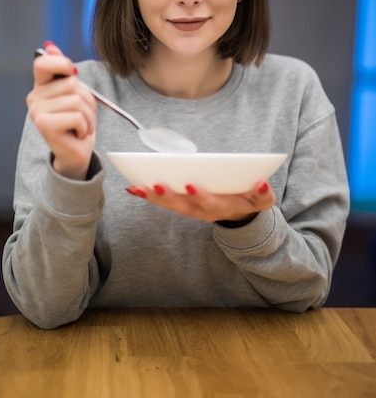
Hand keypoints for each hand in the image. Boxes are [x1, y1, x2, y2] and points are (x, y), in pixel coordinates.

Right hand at [26, 41, 96, 179]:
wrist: (75, 152)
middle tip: (81, 116)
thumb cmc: (76, 121)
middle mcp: (34, 98)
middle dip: (87, 100)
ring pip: (77, 101)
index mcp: (41, 86)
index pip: (44, 62)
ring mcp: (37, 112)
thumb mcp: (73, 93)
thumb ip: (62, 70)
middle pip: (72, 84)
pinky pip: (77, 116)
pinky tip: (77, 134)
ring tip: (81, 126)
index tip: (72, 75)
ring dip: (88, 116)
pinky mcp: (45, 126)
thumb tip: (49, 46)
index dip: (62, 64)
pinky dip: (85, 126)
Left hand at [125, 180, 275, 222]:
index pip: (209, 203)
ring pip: (170, 205)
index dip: (200, 196)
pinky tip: (133, 187)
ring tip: (137, 186)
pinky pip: (163, 202)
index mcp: (222, 207)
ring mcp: (191, 210)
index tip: (190, 185)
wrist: (240, 214)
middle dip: (169, 197)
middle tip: (155, 184)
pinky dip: (147, 195)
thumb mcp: (262, 199)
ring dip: (153, 197)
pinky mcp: (181, 205)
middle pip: (183, 207)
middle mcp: (203, 212)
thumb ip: (263, 193)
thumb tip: (261, 182)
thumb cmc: (249, 199)